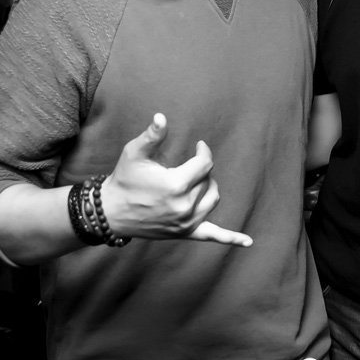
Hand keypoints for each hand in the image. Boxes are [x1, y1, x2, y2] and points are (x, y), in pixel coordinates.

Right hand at [101, 113, 252, 246]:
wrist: (111, 212)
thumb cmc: (124, 179)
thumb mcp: (134, 154)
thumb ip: (152, 136)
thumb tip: (162, 117)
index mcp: (176, 184)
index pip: (205, 164)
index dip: (204, 151)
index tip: (199, 145)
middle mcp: (184, 206)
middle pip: (209, 181)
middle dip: (202, 169)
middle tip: (188, 165)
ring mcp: (186, 222)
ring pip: (213, 199)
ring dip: (209, 188)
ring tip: (197, 181)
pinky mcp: (185, 233)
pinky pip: (213, 235)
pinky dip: (231, 238)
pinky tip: (248, 242)